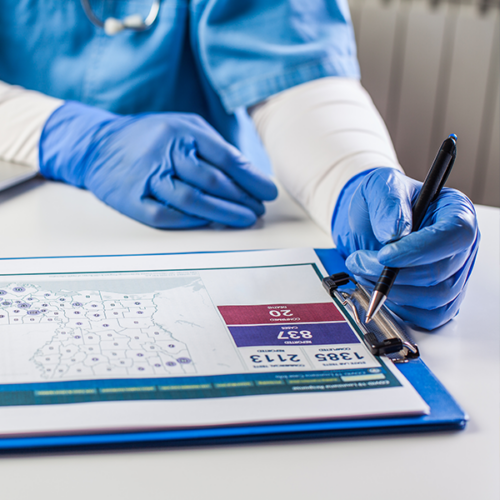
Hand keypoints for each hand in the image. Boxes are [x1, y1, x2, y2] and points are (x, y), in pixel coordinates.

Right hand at [39, 101, 277, 227]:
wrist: (97, 144)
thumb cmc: (150, 137)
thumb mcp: (183, 127)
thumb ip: (213, 147)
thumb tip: (249, 175)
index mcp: (181, 130)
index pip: (225, 157)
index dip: (251, 178)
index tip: (268, 192)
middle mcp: (163, 151)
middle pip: (212, 180)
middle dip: (242, 198)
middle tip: (258, 209)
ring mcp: (145, 176)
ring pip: (191, 199)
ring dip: (223, 213)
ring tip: (244, 219)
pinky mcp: (131, 199)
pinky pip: (166, 215)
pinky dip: (192, 221)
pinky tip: (210, 222)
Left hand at [332, 168, 479, 329]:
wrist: (366, 223)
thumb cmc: (379, 202)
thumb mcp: (379, 186)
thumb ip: (389, 202)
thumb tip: (396, 233)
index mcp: (456, 212)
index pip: (455, 236)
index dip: (421, 250)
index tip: (385, 254)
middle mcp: (459, 247)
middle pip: (441, 273)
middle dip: (394, 273)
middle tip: (360, 261)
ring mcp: (452, 275)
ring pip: (433, 299)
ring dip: (391, 291)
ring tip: (363, 269)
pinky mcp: (438, 299)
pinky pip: (427, 316)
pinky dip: (399, 307)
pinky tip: (378, 287)